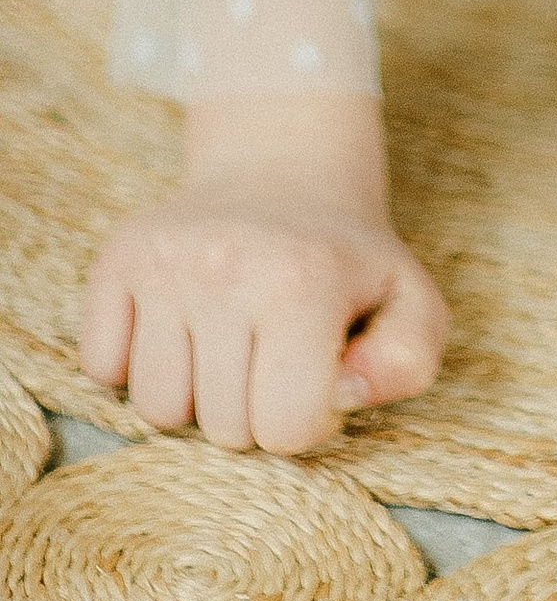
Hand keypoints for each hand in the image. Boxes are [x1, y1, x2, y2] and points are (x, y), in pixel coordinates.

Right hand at [77, 90, 446, 455]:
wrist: (284, 171)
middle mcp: (226, 269)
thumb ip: (406, 362)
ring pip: (156, 409)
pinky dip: (134, 365)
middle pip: (222, 429)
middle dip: (254, 413)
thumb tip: (342, 397)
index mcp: (303, 283)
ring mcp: (165, 262)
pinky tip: (181, 328)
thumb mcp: (410, 301)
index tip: (316, 378)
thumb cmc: (346, 257)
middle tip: (273, 357)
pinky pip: (102, 368)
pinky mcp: (118, 259)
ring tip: (229, 343)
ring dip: (194, 396)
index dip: (307, 419)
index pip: (286, 428)